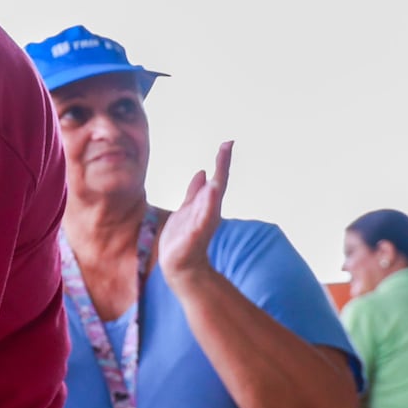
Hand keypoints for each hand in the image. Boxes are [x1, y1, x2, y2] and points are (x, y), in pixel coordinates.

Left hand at [157, 140, 232, 284]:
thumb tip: (202, 172)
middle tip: (227, 145)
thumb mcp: (188, 208)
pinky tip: (209, 195)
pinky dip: (206, 208)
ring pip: (211, 202)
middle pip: (218, 184)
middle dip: (222, 166)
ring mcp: (202, 223)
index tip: (228, 142)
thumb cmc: (182, 237)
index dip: (222, 160)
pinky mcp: (193, 236)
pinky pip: (201, 220)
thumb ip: (195, 192)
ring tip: (218, 168)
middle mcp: (208, 211)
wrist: (179, 265)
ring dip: (215, 186)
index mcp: (207, 204)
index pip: (217, 178)